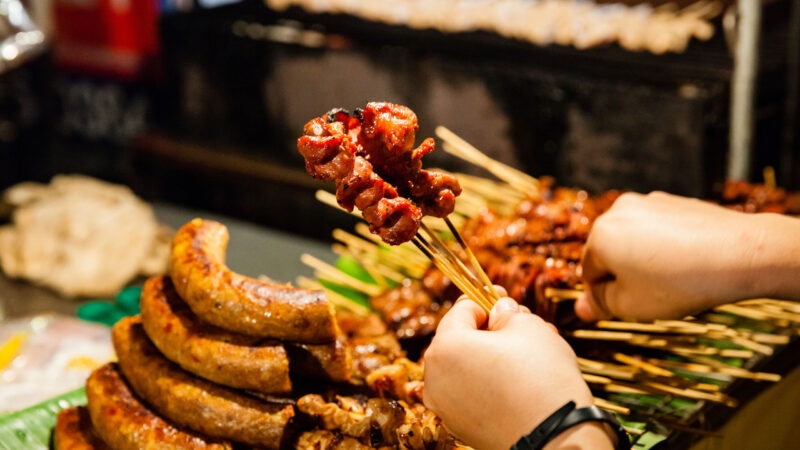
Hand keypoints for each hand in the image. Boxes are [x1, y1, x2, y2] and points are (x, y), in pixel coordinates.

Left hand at [423, 294, 608, 449]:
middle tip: (521, 324)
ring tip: (527, 351)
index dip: (486, 299)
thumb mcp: (528, 326)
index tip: (504, 296)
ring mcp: (446, 406)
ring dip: (492, 354)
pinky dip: (489, 381)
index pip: (462, 310)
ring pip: (466, 366)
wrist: (556, 436)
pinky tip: (519, 378)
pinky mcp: (461, 426)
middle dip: (490, 329)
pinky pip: (471, 392)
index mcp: (444, 347)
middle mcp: (435, 378)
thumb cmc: (541, 376)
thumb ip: (505, 312)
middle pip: (460, 339)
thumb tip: (499, 311)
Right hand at [576, 191, 799, 321]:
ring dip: (644, 260)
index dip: (606, 295)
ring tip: (673, 279)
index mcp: (600, 236)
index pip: (588, 273)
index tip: (628, 306)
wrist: (742, 253)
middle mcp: (618, 211)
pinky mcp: (674, 201)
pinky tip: (687, 262)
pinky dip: (666, 246)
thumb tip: (580, 308)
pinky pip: (658, 229)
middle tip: (652, 295)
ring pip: (634, 240)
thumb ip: (599, 304)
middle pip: (609, 252)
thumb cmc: (681, 282)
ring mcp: (648, 202)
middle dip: (624, 274)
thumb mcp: (632, 305)